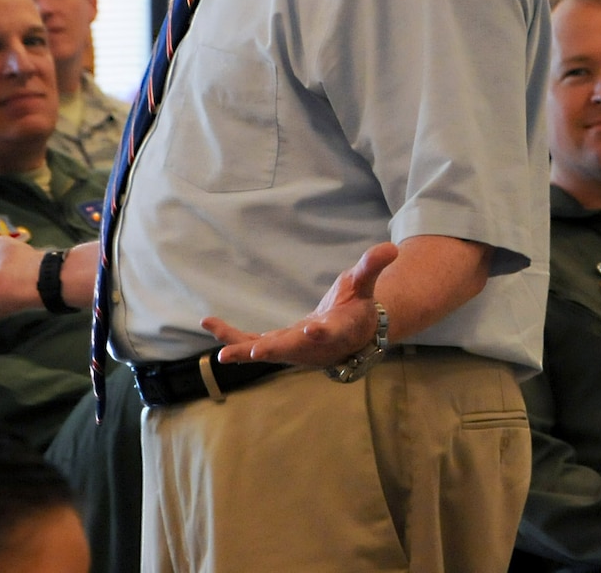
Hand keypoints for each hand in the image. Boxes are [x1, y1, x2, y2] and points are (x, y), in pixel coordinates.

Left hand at [202, 242, 397, 365]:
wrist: (350, 336)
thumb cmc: (357, 306)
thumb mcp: (365, 284)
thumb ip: (372, 266)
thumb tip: (391, 248)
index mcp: (339, 330)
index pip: (331, 331)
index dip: (322, 331)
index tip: (312, 329)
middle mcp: (314, 346)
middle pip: (293, 348)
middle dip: (274, 349)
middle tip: (254, 351)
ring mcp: (293, 349)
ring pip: (266, 350)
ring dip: (243, 349)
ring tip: (222, 352)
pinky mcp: (277, 346)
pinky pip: (251, 342)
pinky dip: (232, 337)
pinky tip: (209, 323)